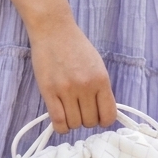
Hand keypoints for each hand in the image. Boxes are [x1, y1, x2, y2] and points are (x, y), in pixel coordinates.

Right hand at [29, 18, 117, 133]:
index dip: (103, 120)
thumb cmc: (76, 47)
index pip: (109, 115)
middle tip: (80, 110)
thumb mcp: (97, 66)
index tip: (98, 117)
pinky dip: (61, 126)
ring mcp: (66, 90)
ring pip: (74, 124)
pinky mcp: (49, 91)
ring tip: (69, 111)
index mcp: (101, 80)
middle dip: (86, 120)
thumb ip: (101, 89)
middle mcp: (85, 87)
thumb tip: (103, 113)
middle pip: (90, 122)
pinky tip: (61, 120)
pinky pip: (58, 121)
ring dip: (73, 122)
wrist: (54, 30)